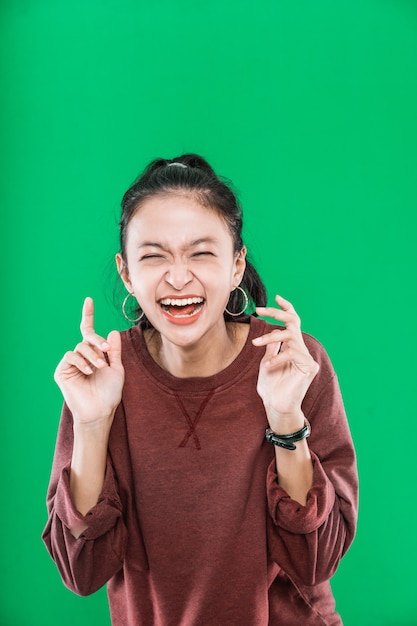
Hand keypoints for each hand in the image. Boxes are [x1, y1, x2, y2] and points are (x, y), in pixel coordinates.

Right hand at [54, 297, 124, 423]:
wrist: (100, 410)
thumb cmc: (109, 392)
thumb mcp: (117, 368)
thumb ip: (114, 350)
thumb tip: (112, 331)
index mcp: (94, 353)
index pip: (89, 331)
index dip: (88, 315)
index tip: (89, 300)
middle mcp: (82, 356)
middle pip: (87, 339)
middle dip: (97, 342)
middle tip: (106, 350)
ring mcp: (71, 363)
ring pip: (80, 347)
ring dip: (92, 355)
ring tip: (100, 367)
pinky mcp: (62, 371)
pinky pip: (71, 356)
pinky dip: (81, 361)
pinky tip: (88, 371)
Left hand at [252, 295, 318, 432]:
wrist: (276, 407)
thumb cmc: (271, 388)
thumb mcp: (267, 362)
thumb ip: (271, 347)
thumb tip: (269, 331)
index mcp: (292, 346)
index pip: (293, 322)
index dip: (287, 308)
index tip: (277, 297)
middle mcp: (301, 349)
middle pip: (293, 322)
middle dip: (277, 313)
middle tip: (260, 310)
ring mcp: (307, 358)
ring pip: (290, 335)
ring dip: (270, 336)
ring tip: (256, 343)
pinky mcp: (309, 367)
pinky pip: (292, 353)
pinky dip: (277, 358)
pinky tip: (268, 366)